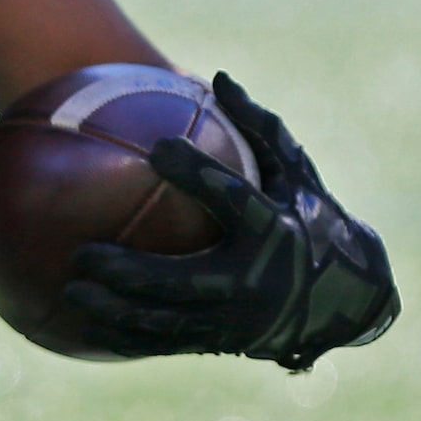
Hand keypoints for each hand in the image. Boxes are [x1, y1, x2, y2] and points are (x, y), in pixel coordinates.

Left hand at [64, 74, 398, 368]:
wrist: (350, 300)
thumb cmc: (313, 219)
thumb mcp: (297, 174)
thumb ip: (259, 129)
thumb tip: (217, 77)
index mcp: (276, 232)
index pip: (235, 201)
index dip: (199, 175)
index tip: (159, 148)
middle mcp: (257, 282)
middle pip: (185, 281)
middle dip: (131, 272)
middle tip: (82, 253)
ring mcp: (239, 320)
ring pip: (168, 321)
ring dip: (116, 311)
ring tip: (70, 291)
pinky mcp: (225, 342)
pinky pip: (168, 343)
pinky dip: (127, 338)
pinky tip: (85, 328)